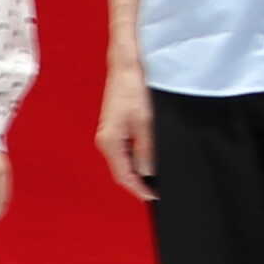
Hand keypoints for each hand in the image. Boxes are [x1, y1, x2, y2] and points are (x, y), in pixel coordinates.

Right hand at [95, 60, 156, 200]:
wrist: (125, 66)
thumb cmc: (134, 89)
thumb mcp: (146, 122)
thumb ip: (146, 150)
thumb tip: (148, 172)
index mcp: (109, 141)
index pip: (123, 175)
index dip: (138, 188)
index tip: (154, 197)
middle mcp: (105, 140)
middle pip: (121, 170)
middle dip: (138, 182)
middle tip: (158, 190)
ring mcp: (108, 134)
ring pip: (123, 161)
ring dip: (137, 170)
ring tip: (156, 178)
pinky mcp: (114, 127)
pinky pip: (124, 150)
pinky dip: (135, 158)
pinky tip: (148, 159)